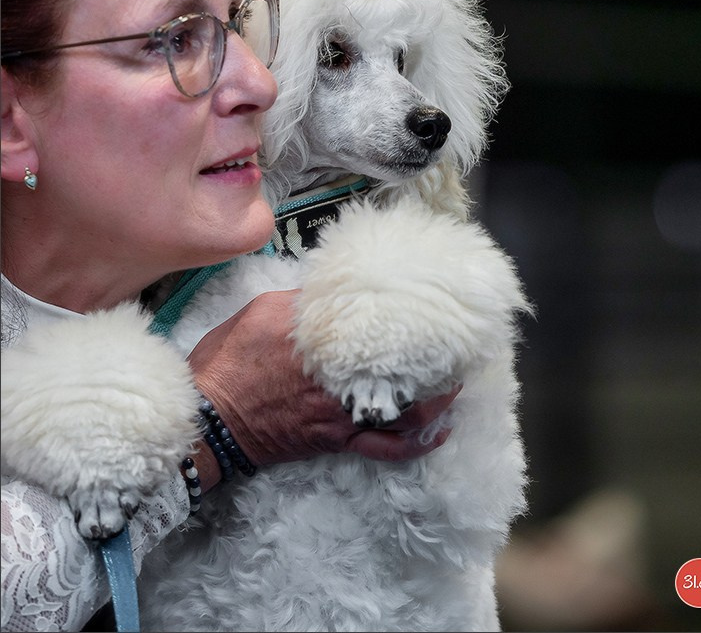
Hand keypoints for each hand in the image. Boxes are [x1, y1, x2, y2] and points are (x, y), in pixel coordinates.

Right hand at [187, 290, 458, 486]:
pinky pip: (385, 446)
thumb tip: (330, 288)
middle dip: (432, 355)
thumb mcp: (259, 311)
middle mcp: (338, 373)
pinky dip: (415, 441)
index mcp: (320, 336)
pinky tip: (437, 432)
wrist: (209, 420)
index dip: (406, 312)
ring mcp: (341, 410)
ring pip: (402, 406)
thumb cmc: (229, 362)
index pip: (373, 319)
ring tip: (456, 381)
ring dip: (435, 396)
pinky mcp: (338, 439)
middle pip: (400, 363)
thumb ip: (300, 299)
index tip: (430, 304)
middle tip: (457, 343)